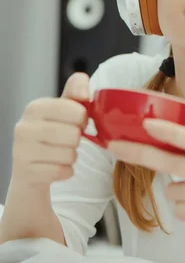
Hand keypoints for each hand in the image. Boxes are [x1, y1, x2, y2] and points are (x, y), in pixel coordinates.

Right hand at [11, 73, 89, 188]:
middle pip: (74, 135)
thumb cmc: (51, 135)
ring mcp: (22, 150)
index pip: (76, 110)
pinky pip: (63, 172)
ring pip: (70, 155)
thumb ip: (75, 94)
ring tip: (60, 154)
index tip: (77, 122)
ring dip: (71, 157)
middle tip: (67, 141)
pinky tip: (55, 167)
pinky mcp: (26, 172)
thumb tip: (84, 91)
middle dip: (77, 141)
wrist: (30, 170)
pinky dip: (66, 172)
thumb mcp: (62, 111)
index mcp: (35, 107)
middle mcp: (24, 126)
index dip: (83, 119)